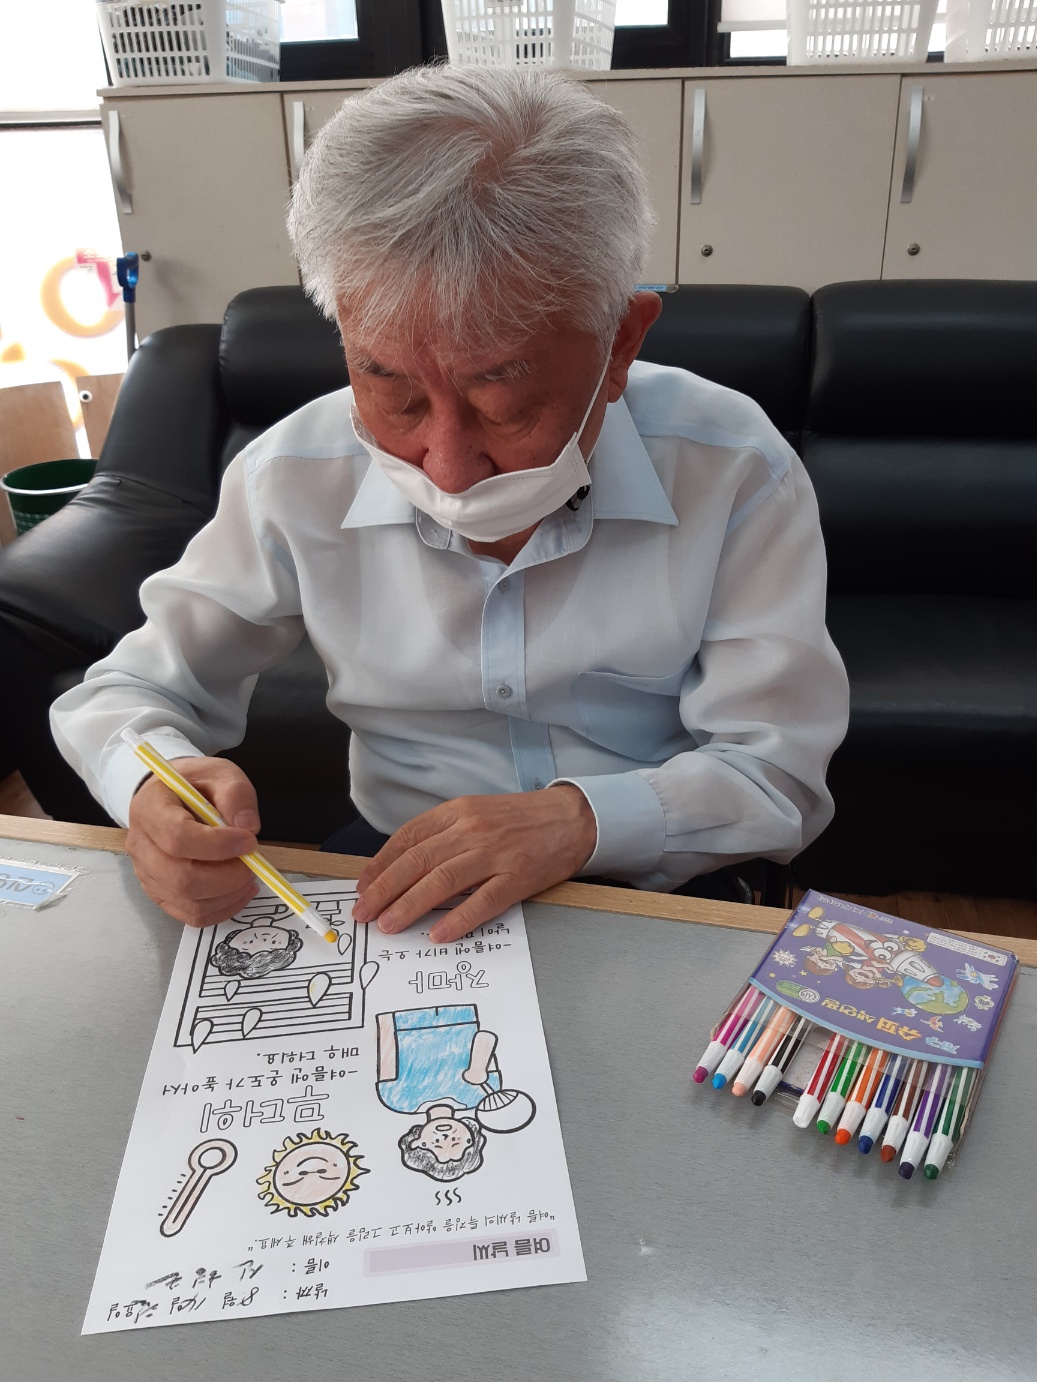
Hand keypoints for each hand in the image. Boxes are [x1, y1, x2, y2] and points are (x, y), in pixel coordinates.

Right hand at [126, 756, 261, 927]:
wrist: (172, 798)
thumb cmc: (195, 785)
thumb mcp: (220, 774)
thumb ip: (236, 794)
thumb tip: (248, 826)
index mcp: (150, 809)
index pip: (177, 837)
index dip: (218, 845)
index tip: (249, 841)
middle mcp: (140, 845)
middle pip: (180, 878)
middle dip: (226, 877)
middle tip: (253, 864)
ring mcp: (147, 873)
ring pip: (186, 901)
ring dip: (227, 895)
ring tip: (249, 875)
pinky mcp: (160, 893)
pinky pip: (190, 914)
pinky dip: (222, 909)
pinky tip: (239, 891)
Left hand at [351, 785, 596, 942]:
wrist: (572, 818)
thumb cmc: (520, 819)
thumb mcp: (476, 813)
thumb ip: (443, 834)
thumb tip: (403, 865)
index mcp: (458, 812)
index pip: (408, 838)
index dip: (380, 864)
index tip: (362, 885)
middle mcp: (472, 830)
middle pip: (417, 861)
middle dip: (384, 889)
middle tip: (363, 912)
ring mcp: (495, 854)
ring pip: (442, 881)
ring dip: (409, 905)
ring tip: (389, 925)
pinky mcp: (518, 878)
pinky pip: (483, 902)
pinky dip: (457, 919)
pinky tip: (438, 934)